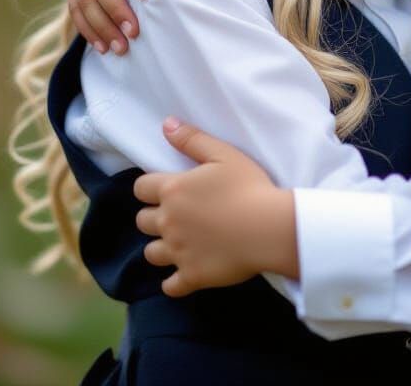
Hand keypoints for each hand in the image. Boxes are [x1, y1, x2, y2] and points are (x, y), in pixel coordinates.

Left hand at [134, 118, 297, 296]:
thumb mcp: (224, 154)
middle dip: (155, 217)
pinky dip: (174, 281)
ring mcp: (178, 252)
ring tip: (182, 242)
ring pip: (151, 253)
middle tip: (179, 214)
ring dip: (161, 247)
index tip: (167, 189)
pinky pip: (170, 286)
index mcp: (173, 190)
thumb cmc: (250, 186)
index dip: (151, 187)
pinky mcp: (191, 276)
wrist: (269, 227)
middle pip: (142, 221)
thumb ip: (192, 139)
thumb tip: (166, 124)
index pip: (141, 188)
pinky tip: (186, 272)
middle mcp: (168, 222)